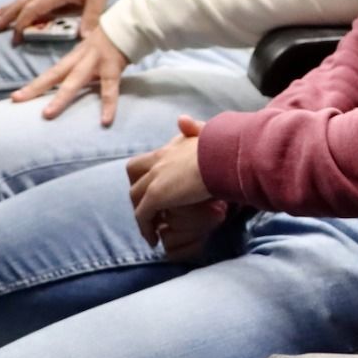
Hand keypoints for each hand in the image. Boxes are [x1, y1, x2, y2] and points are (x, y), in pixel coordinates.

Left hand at [10, 26, 129, 123]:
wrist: (130, 25)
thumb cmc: (112, 41)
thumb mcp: (92, 51)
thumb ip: (84, 65)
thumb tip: (73, 82)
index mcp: (75, 57)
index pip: (51, 73)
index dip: (33, 85)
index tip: (15, 98)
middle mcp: (80, 60)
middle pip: (54, 75)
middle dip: (35, 88)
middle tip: (16, 100)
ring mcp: (95, 63)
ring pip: (74, 82)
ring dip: (60, 98)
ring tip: (47, 114)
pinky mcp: (112, 69)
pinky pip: (110, 90)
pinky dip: (108, 106)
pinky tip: (106, 121)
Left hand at [127, 116, 220, 254]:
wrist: (222, 157)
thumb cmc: (223, 148)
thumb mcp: (209, 133)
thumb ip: (195, 128)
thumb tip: (182, 119)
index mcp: (171, 148)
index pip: (149, 159)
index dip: (149, 174)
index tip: (158, 187)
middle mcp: (158, 160)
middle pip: (134, 173)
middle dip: (138, 190)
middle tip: (149, 207)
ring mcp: (155, 178)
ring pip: (135, 196)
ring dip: (141, 211)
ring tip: (150, 226)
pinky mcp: (155, 196)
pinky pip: (142, 216)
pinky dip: (145, 228)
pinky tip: (153, 239)